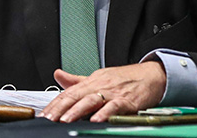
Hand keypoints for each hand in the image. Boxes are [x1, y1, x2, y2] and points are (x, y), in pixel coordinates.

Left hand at [40, 61, 165, 122]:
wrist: (150, 75)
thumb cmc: (125, 79)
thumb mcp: (99, 77)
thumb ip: (77, 80)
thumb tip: (58, 75)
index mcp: (92, 81)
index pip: (69, 92)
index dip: (56, 103)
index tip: (45, 114)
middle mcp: (100, 85)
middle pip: (77, 95)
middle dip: (61, 108)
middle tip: (50, 118)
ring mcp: (113, 92)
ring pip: (92, 100)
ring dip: (78, 111)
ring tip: (66, 120)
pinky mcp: (127, 100)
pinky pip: (114, 106)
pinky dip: (104, 113)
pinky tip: (96, 120)